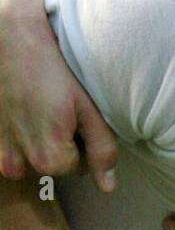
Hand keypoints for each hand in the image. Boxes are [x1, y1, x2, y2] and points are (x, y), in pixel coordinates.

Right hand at [0, 4, 116, 189]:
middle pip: (55, 165)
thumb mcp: (87, 108)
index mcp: (49, 158)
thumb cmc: (53, 71)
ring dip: (41, 141)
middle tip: (57, 109)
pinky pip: (14, 152)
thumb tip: (108, 186)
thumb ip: (101, 148)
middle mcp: (20, 165)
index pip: (80, 167)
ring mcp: (1, 156)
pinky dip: (21, 137)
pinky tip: (25, 111)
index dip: (83, 141)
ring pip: (34, 159)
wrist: (10, 43)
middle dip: (62, 143)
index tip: (75, 115)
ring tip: (40, 108)